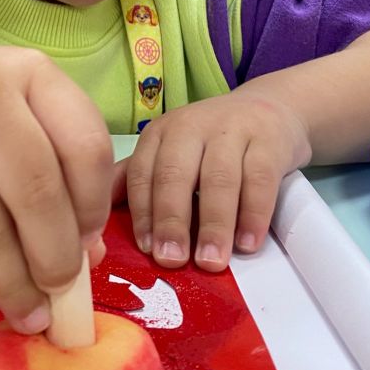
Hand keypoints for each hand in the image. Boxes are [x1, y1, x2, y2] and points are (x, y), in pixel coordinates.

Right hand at [0, 33, 113, 330]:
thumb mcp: (13, 105)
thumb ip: (56, 161)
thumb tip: (86, 252)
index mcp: (28, 71)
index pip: (85, 148)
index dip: (95, 207)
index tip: (87, 241)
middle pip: (37, 195)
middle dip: (56, 259)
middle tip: (61, 289)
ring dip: (15, 286)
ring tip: (29, 310)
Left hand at [119, 89, 311, 271]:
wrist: (272, 108)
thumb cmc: (213, 143)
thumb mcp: (173, 152)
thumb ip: (140, 180)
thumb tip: (97, 220)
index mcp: (160, 133)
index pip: (142, 173)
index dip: (141, 212)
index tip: (145, 249)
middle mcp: (190, 126)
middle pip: (175, 175)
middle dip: (171, 221)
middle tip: (171, 260)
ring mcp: (231, 130)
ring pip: (219, 179)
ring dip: (213, 225)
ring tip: (210, 261)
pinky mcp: (268, 140)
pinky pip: (259, 179)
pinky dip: (253, 215)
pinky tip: (247, 244)